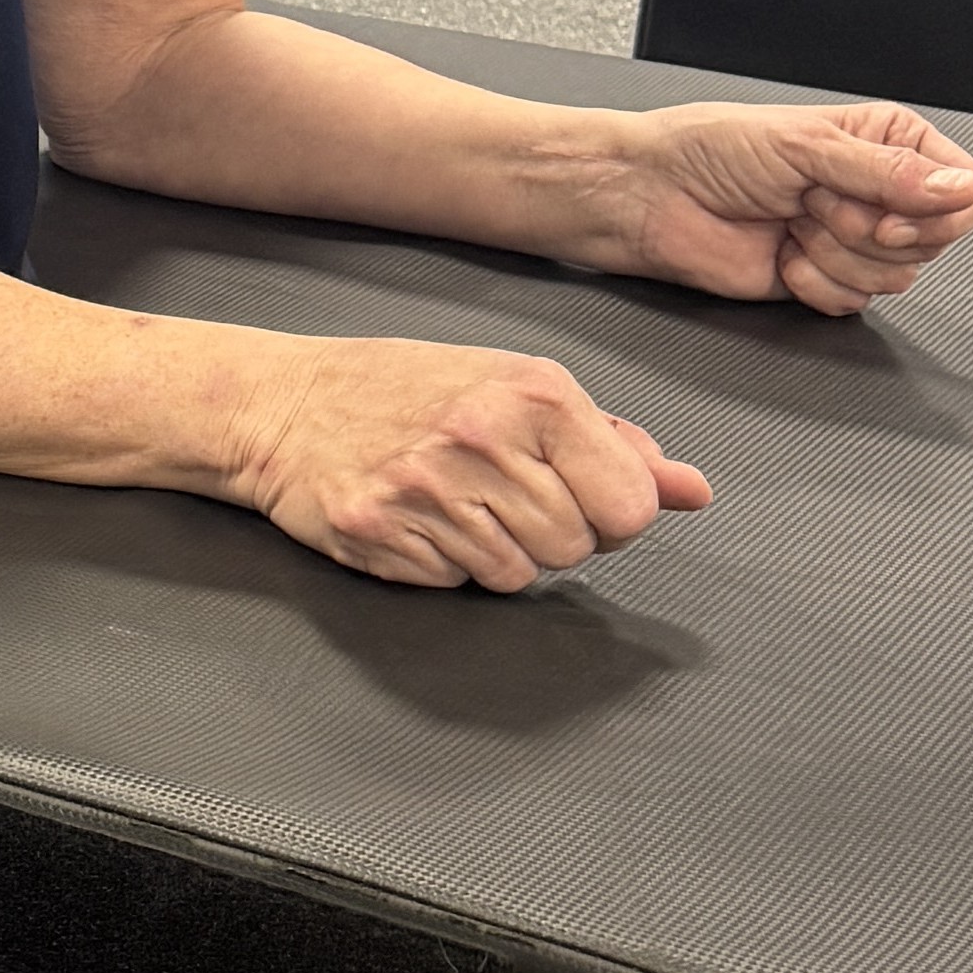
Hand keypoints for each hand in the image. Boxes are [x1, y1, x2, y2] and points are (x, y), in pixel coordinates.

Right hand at [232, 332, 709, 592]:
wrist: (280, 403)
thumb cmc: (402, 389)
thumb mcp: (515, 389)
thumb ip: (610, 443)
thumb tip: (691, 490)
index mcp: (532, 395)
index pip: (629, 507)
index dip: (612, 514)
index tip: (576, 493)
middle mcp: (482, 439)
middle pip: (575, 549)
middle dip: (549, 532)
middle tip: (496, 490)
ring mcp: (427, 490)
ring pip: (519, 576)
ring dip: (496, 551)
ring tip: (453, 501)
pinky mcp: (381, 533)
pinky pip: (456, 584)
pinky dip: (443, 562)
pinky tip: (415, 518)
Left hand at [577, 101, 972, 317]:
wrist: (653, 198)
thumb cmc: (709, 150)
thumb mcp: (804, 146)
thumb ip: (887, 173)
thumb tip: (960, 188)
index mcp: (885, 142)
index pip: (967, 187)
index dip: (940, 212)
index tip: (889, 213)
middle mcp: (878, 191)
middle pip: (937, 239)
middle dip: (868, 228)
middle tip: (814, 202)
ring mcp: (854, 238)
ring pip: (899, 276)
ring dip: (836, 253)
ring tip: (791, 220)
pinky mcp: (828, 279)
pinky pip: (857, 301)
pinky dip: (816, 283)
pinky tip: (781, 255)